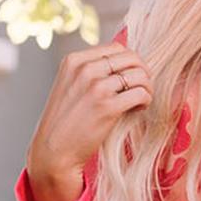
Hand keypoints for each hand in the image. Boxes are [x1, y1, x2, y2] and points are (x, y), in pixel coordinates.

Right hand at [25, 35, 152, 200]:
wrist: (53, 151)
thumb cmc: (65, 123)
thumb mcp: (69, 87)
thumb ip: (88, 72)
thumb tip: (121, 66)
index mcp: (74, 61)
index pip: (115, 48)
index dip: (129, 62)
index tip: (130, 77)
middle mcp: (85, 69)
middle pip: (130, 57)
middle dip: (142, 71)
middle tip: (143, 87)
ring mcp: (96, 87)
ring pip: (138, 75)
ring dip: (147, 87)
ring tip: (142, 99)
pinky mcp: (107, 107)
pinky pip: (140, 93)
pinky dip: (146, 99)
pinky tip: (140, 108)